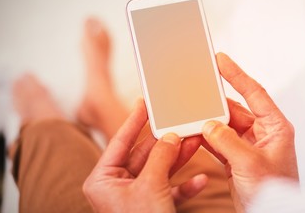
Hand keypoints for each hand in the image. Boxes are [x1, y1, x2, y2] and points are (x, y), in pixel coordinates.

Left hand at [83, 100, 207, 212]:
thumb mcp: (151, 186)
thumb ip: (160, 156)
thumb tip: (170, 136)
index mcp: (103, 179)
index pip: (120, 141)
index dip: (134, 120)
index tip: (145, 102)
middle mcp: (118, 186)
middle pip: (145, 154)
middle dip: (167, 141)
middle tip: (181, 123)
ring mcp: (136, 197)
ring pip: (160, 169)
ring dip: (179, 158)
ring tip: (196, 141)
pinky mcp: (153, 207)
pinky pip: (170, 190)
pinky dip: (185, 185)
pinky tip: (201, 179)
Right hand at [202, 53, 298, 211]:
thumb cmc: (274, 193)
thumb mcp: (250, 164)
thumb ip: (227, 141)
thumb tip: (209, 125)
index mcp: (275, 128)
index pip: (255, 93)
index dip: (237, 75)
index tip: (221, 59)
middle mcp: (263, 134)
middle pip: (236, 109)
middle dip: (216, 101)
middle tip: (198, 86)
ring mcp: (249, 146)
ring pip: (224, 126)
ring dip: (208, 122)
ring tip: (190, 112)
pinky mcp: (237, 159)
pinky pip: (218, 142)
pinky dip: (205, 138)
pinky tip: (193, 133)